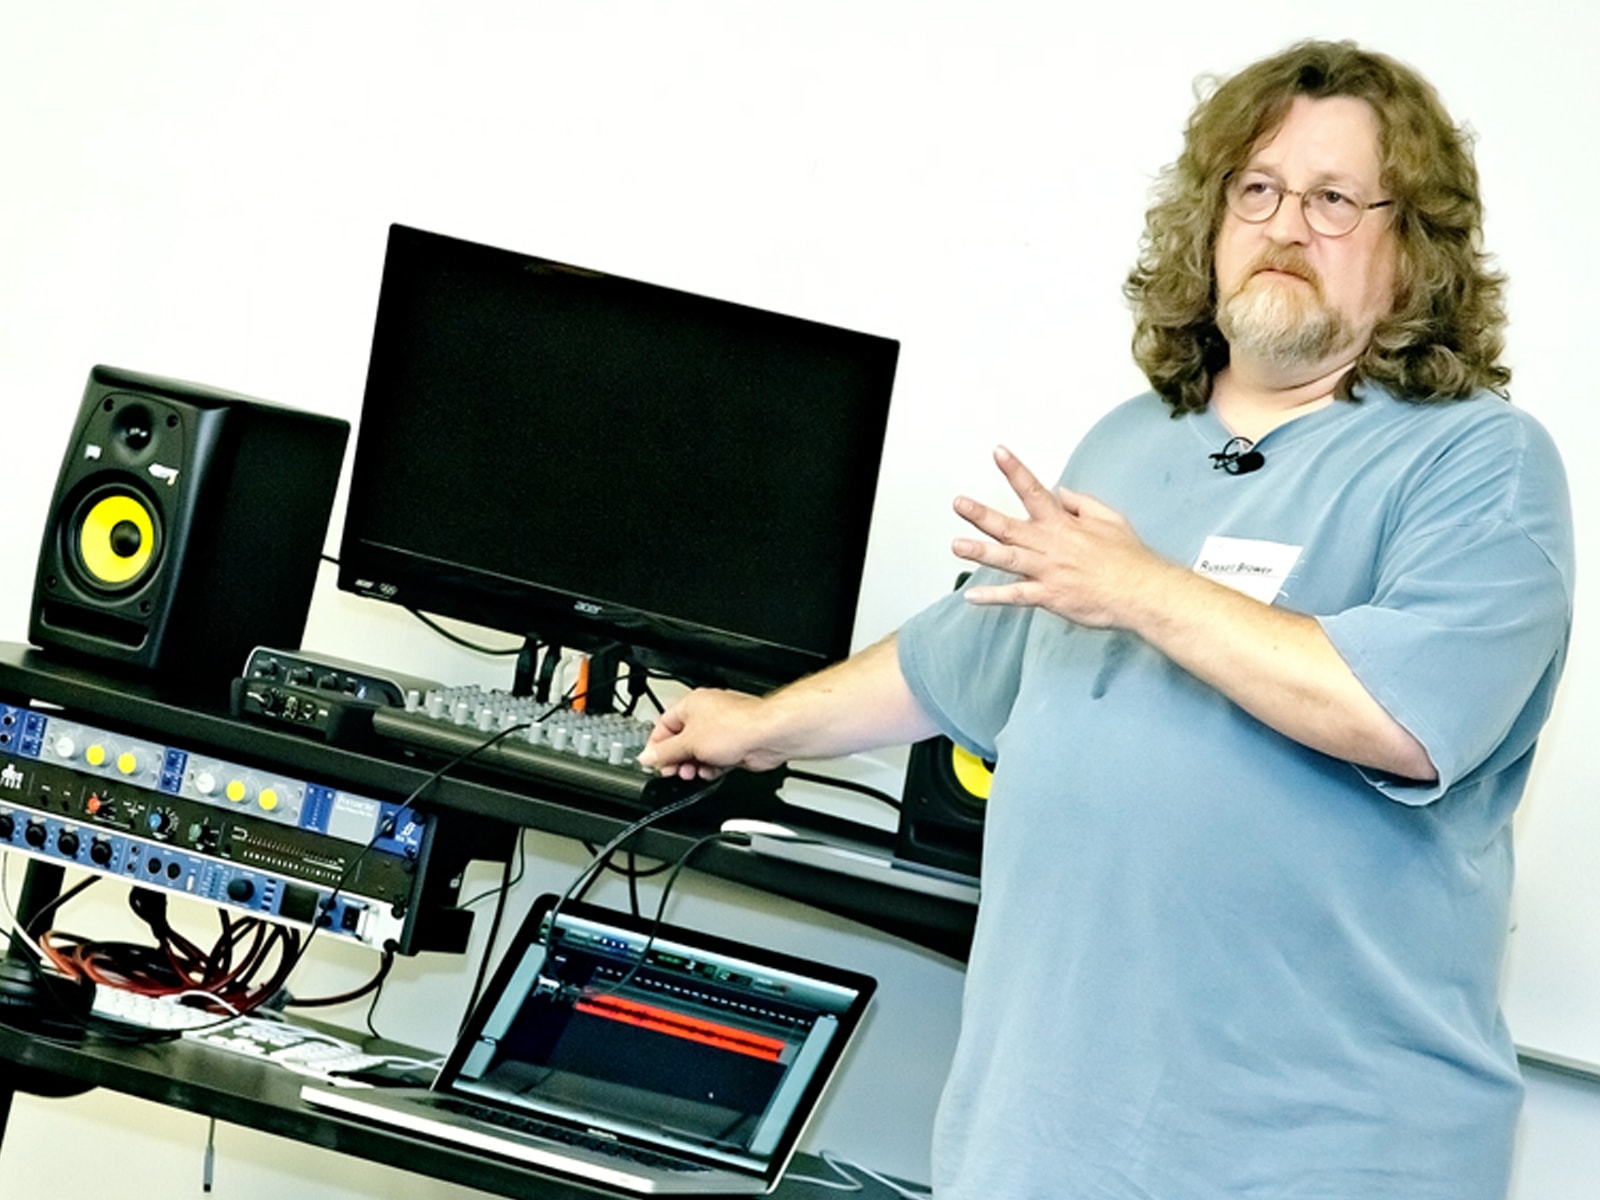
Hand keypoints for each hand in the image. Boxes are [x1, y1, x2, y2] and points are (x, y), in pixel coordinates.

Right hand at [639, 689, 786, 779]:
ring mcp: (721, 731)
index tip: (652, 761)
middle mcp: (706, 715)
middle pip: (681, 741)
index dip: (656, 745)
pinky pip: (715, 759)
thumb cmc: (736, 726)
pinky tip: (711, 771)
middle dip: (676, 759)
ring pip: (699, 752)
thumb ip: (665, 752)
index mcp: (691, 705)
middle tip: (672, 771)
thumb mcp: (689, 743)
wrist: (767, 735)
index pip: (664, 725)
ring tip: (692, 772)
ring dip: (693, 765)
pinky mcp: (734, 745)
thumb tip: (647, 756)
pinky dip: (711, 767)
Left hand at [951, 445, 1168, 627]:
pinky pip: (1016, 596)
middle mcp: (1050, 544)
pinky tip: (971, 596)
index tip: (998, 452)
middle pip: (1009, 526)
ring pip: (1006, 559)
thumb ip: (1081, 503)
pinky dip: (993, 596)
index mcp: (1063, 524)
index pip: (1034, 490)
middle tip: (959, 503)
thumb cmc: (1129, 558)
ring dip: (980, 551)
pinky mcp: (1049, 595)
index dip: (1015, 470)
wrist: (1142, 591)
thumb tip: (1060, 491)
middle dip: (981, 514)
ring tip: (956, 545)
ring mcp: (1047, 571)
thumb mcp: (1109, 518)